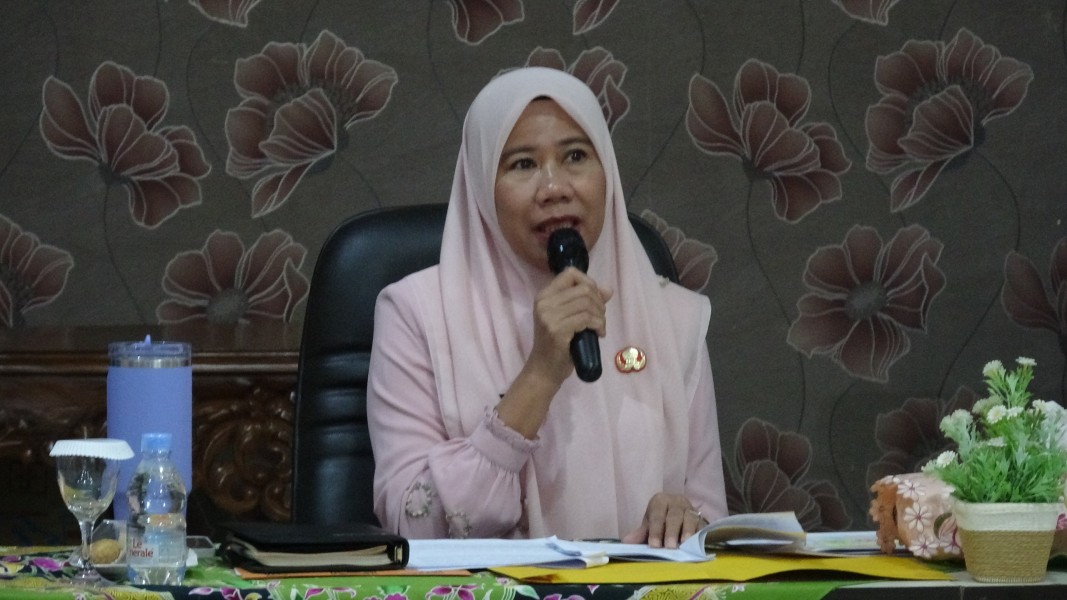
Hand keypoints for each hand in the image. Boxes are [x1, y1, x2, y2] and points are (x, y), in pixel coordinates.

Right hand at [495, 268, 611, 438]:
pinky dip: (599, 325)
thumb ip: (586, 302)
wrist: (544, 371)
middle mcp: (544, 302)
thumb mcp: (569, 319)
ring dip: (601, 316)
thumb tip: (608, 290)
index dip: (588, 282)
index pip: (570, 273)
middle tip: (599, 319)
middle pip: (584, 289)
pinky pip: (587, 318)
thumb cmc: (557, 345)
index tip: (594, 300)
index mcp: (544, 296)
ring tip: (599, 327)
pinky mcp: (557, 330)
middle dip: (599, 302)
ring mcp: (549, 316)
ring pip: (587, 303)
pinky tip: (598, 334)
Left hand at [622, 493, 705, 548]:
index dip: (655, 530)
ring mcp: (690, 508)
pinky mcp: (701, 517)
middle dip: (671, 532)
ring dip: (687, 532)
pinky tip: (696, 543)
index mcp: (660, 501)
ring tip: (684, 544)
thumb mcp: (650, 524)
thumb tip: (627, 542)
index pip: (657, 515)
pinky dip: (699, 533)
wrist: (680, 512)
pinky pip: (702, 524)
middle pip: (674, 516)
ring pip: (689, 518)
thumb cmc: (661, 519)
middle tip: (669, 547)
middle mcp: (676, 501)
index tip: (654, 545)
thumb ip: (640, 534)